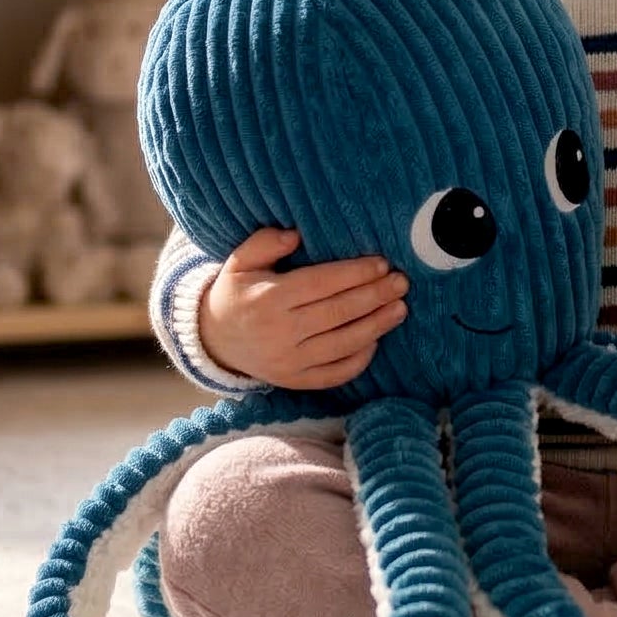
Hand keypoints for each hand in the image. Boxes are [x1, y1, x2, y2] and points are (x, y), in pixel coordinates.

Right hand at [198, 227, 407, 388]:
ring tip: (400, 309)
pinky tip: (376, 340)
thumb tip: (297, 235)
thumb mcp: (240, 260)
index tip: (382, 263)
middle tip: (401, 283)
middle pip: (338, 313)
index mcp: (269, 298)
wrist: (214, 340)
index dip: (355, 273)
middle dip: (375, 296)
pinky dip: (359, 359)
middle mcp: (280, 332)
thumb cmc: (236, 292)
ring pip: (342, 344)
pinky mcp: (295, 381)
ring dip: (376, 326)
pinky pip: (335, 374)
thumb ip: (266, 242)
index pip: (322, 283)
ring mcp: (289, 361)